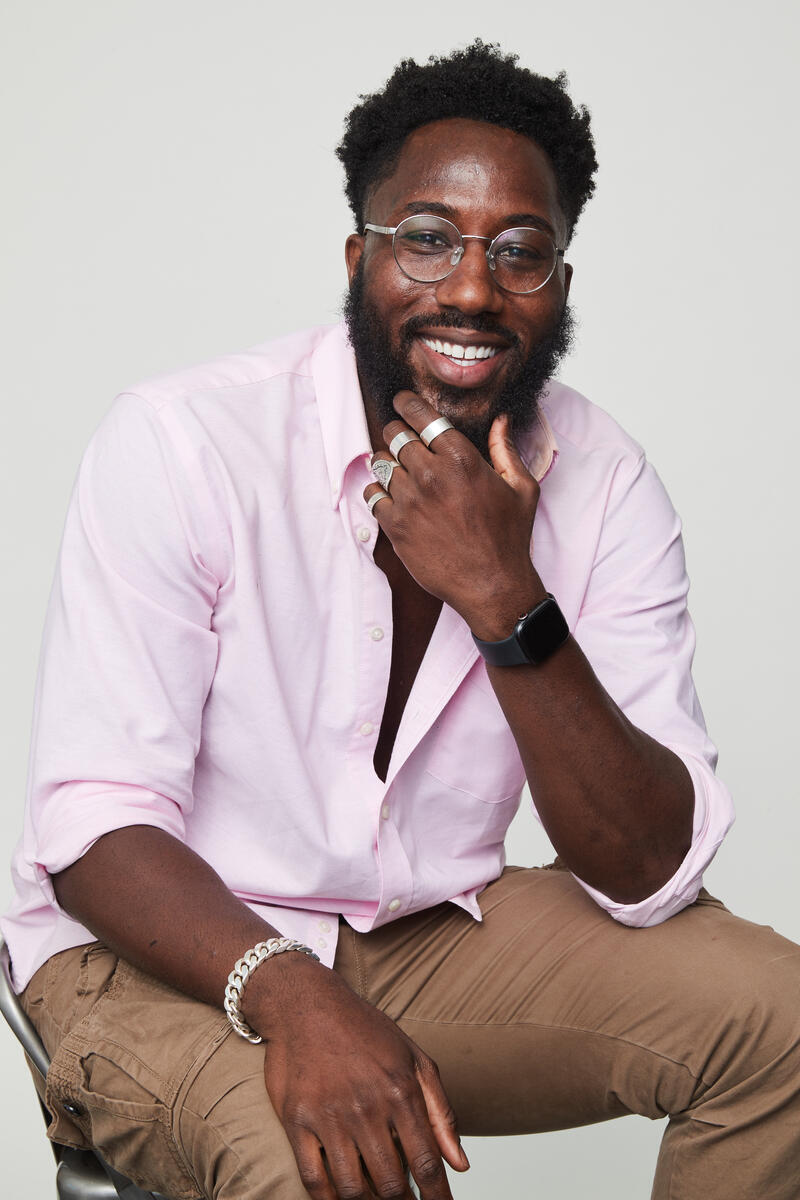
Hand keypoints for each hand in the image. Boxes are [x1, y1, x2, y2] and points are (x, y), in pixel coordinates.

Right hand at [250, 953, 467, 1198]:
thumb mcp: (414, 1059)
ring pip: (353, 1189)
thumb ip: (440, 1112)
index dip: (437, 1198)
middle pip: (391, 1183)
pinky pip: (314, 1179)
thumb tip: (460, 1165)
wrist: (307, 1003)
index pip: (426, 1163)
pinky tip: (340, 1199)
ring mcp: (330, 1115)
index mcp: (401, 1091)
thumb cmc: (365, 1030)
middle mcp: (367, 1106)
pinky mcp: (297, 1120)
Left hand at [364, 392, 545, 639]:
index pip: (423, 416)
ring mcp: (410, 500)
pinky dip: (377, 491)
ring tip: (397, 470)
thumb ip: (506, 450)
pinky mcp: (395, 526)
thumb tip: (501, 420)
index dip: (407, 404)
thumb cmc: (509, 539)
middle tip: (400, 439)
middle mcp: (431, 475)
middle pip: (395, 435)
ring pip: (381, 463)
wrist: (491, 586)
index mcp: (462, 459)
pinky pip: (371, 494)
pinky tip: (389, 496)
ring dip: (387, 462)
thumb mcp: (522, 489)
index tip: (401, 402)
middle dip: (396, 432)